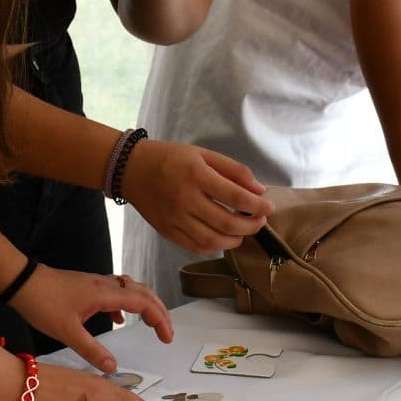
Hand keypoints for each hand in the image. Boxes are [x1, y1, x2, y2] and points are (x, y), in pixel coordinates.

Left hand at [10, 264, 174, 371]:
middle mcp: (105, 285)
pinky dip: (124, 304)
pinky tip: (118, 320)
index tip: (167, 338)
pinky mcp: (87, 286)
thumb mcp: (67, 332)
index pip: (143, 303)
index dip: (160, 319)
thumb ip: (91, 350)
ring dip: (145, 305)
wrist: (21, 281)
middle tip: (167, 333)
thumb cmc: (42, 303)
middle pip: (143, 292)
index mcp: (105, 294)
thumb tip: (113, 367)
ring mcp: (96, 283)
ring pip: (131, 289)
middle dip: (159, 311)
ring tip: (151, 324)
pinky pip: (115, 291)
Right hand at [120, 138, 271, 254]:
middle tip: (260, 221)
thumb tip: (259, 190)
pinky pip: (196, 246)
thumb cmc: (170, 158)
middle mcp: (185, 199)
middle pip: (227, 223)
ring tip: (243, 231)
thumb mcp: (203, 154)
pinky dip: (215, 246)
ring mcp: (175, 218)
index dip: (258, 205)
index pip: (236, 197)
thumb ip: (233, 170)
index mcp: (196, 175)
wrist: (132, 169)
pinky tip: (223, 238)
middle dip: (251, 225)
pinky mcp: (167, 231)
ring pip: (213, 240)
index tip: (269, 206)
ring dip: (235, 240)